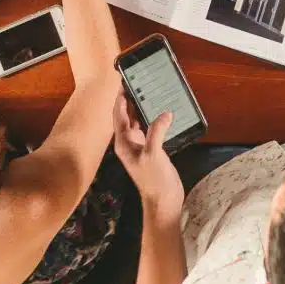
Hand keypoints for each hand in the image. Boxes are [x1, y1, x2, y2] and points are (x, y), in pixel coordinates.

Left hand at [113, 93, 185, 216]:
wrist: (164, 200)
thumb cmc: (154, 180)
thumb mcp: (154, 154)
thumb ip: (157, 131)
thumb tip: (165, 114)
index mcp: (124, 143)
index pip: (119, 116)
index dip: (120, 99)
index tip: (124, 83)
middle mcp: (129, 143)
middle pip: (127, 116)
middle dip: (130, 100)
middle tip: (137, 82)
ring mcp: (140, 146)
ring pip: (138, 122)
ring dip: (141, 108)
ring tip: (148, 92)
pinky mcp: (151, 149)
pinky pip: (149, 128)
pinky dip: (153, 118)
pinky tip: (161, 111)